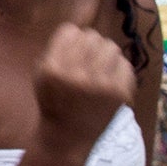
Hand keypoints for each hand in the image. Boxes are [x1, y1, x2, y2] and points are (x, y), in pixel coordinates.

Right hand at [32, 24, 137, 148]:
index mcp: (54, 69)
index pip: (70, 31)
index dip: (72, 38)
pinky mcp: (119, 93)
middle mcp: (77, 75)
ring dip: (105, 54)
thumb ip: (55, 49)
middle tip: (88, 57)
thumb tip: (81, 28)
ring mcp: (100, 85)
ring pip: (111, 47)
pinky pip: (125, 64)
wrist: (69, 137)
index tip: (72, 49)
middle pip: (92, 36)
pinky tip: (110, 79)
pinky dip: (118, 69)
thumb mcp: (41, 74)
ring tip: (100, 66)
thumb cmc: (54, 101)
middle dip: (90, 44)